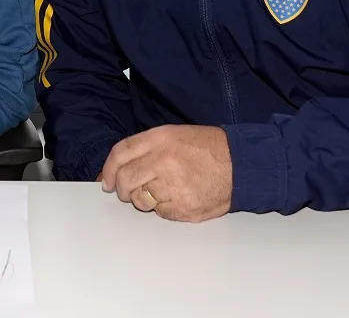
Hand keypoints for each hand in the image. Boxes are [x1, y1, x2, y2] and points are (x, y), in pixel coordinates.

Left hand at [99, 125, 232, 221]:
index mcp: (160, 139)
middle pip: (126, 180)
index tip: (105, 180)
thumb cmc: (209, 149)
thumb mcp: (175, 135)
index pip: (121, 153)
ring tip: (160, 191)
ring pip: (141, 200)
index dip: (109, 169)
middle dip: (122, 189)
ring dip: (144, 199)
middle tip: (126, 191)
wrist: (242, 165)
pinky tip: (178, 197)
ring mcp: (174, 185)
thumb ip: (146, 148)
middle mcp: (164, 160)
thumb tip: (116, 170)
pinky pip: (160, 213)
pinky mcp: (184, 207)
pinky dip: (164, 208)